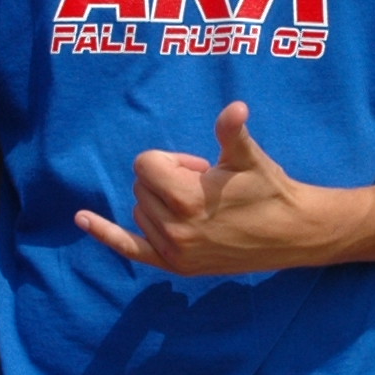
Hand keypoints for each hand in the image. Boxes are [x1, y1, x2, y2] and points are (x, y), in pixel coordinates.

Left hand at [76, 102, 329, 274]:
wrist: (292, 233)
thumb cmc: (270, 189)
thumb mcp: (249, 158)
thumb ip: (232, 132)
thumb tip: (234, 109)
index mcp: (187, 198)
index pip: (146, 164)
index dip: (173, 160)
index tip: (202, 168)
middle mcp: (175, 229)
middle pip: (141, 186)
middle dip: (168, 179)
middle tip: (207, 187)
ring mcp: (175, 251)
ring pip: (141, 211)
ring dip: (160, 202)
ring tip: (202, 205)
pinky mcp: (178, 266)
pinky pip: (130, 248)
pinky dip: (104, 234)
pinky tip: (81, 219)